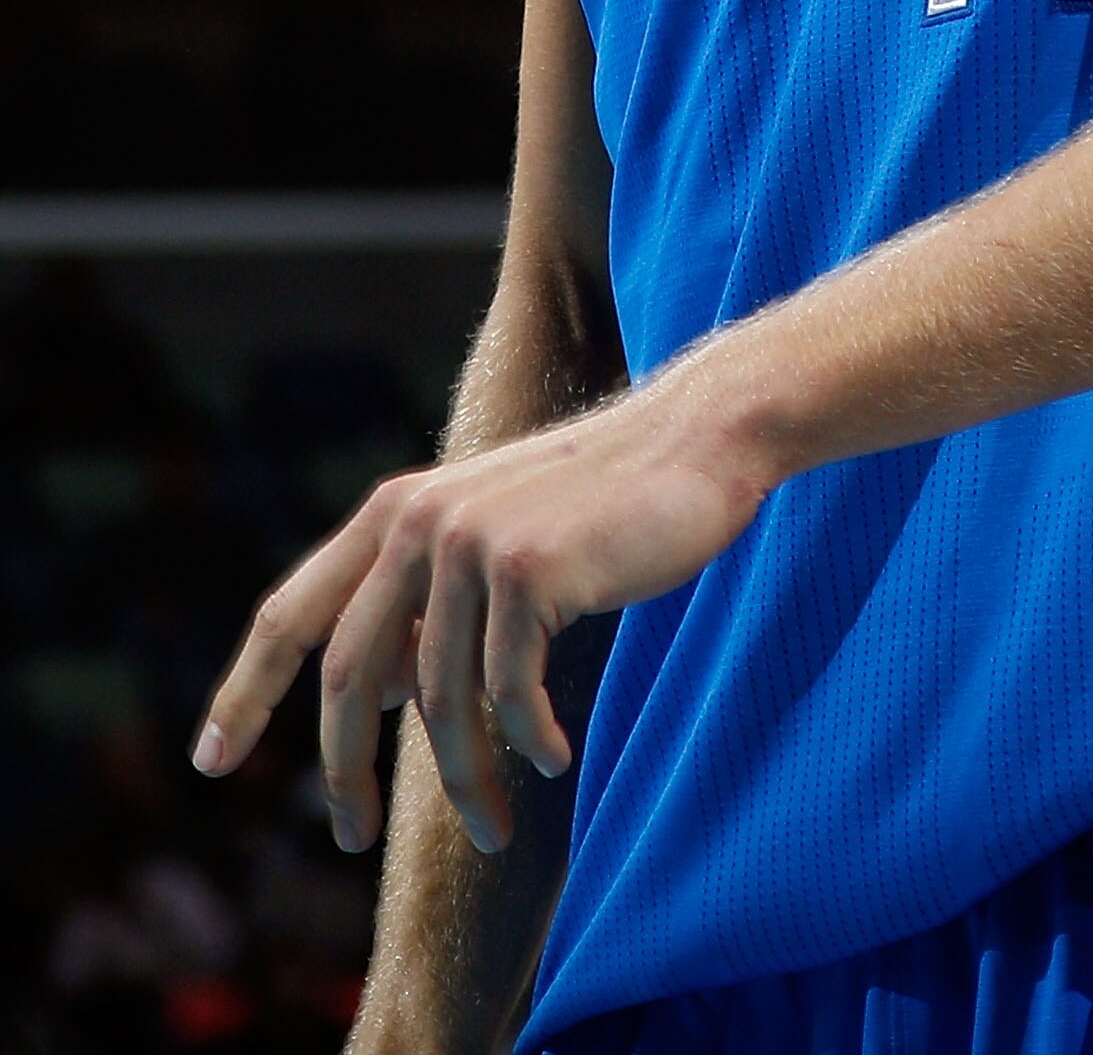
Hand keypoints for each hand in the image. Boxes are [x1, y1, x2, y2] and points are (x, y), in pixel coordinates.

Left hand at [191, 378, 768, 855]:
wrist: (695, 441)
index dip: (244, 690)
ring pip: (440, 699)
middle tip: (352, 837)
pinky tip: (552, 759)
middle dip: (346, 770)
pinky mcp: (530, 569)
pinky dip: (529, 741)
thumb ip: (429, 602)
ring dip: (464, 782)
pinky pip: (513, 692)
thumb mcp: (494, 542)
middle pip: (352, 674)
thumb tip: (384, 691)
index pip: (292, 610)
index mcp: (396, 510)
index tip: (210, 763)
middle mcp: (418, 519)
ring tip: (488, 834)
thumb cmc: (601, 501)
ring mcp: (471, 540)